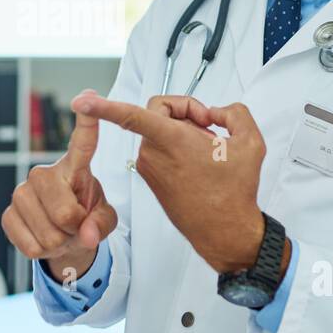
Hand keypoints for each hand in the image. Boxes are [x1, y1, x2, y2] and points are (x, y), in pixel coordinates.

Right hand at [2, 88, 117, 284]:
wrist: (64, 237)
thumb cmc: (86, 218)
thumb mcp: (104, 219)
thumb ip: (102, 223)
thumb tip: (86, 235)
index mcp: (74, 167)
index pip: (83, 141)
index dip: (87, 120)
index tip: (87, 97)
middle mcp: (44, 173)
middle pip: (65, 212)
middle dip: (75, 229)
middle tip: (75, 225)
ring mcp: (22, 192)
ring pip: (48, 234)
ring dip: (59, 242)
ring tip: (60, 232)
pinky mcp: (7, 213)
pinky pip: (30, 245)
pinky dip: (42, 250)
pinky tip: (43, 238)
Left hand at [71, 92, 264, 274]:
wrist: (225, 231)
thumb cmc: (234, 192)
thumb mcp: (250, 142)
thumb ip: (234, 112)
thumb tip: (217, 111)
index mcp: (171, 142)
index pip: (131, 116)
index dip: (104, 106)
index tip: (82, 101)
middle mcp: (154, 154)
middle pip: (157, 110)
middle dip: (184, 109)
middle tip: (209, 124)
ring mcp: (149, 167)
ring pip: (158, 128)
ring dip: (182, 129)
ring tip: (208, 147)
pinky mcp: (150, 176)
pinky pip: (158, 146)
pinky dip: (176, 144)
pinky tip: (197, 159)